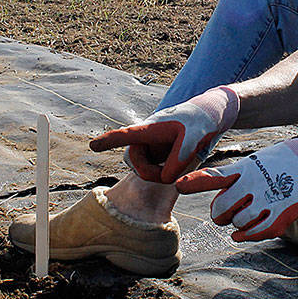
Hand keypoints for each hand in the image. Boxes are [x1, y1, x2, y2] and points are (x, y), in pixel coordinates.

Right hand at [90, 86, 238, 183]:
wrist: (205, 119)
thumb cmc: (199, 122)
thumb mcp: (195, 139)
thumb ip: (180, 159)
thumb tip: (167, 179)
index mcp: (149, 128)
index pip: (126, 135)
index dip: (109, 140)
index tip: (93, 145)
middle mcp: (142, 138)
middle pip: (136, 165)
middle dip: (154, 173)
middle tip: (179, 167)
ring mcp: (145, 147)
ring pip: (144, 171)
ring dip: (161, 173)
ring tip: (181, 158)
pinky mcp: (151, 155)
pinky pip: (153, 173)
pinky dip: (164, 173)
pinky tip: (177, 160)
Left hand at [176, 135, 297, 241]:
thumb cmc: (279, 163)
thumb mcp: (252, 162)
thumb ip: (230, 176)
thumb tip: (209, 191)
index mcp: (244, 170)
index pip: (214, 176)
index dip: (195, 182)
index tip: (179, 185)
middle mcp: (253, 184)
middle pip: (221, 209)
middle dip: (221, 215)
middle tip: (228, 212)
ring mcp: (267, 199)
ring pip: (238, 223)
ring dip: (238, 224)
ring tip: (248, 214)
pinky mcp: (281, 213)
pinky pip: (257, 233)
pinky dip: (247, 235)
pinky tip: (244, 233)